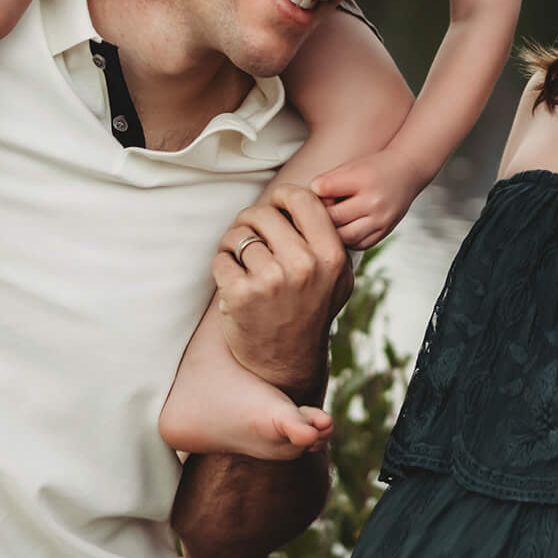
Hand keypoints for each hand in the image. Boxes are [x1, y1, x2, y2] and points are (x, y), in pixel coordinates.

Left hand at [210, 184, 350, 387]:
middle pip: (263, 213)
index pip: (302, 198)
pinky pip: (221, 258)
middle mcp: (303, 265)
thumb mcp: (336, 276)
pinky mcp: (240, 294)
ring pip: (238, 235)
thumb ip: (327, 237)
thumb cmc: (310, 311)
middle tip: (250, 236)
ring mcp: (270, 281)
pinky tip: (233, 279)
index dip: (282, 197)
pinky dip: (222, 265)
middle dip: (251, 221)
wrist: (287, 361)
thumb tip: (304, 196)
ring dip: (233, 243)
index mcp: (330, 255)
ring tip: (241, 261)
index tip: (274, 209)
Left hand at [311, 149, 425, 248]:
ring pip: (344, 237)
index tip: (311, 192)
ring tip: (327, 223)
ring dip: (331, 232)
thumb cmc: (374, 168)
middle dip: (319, 216)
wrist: (406, 173)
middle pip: (333, 217)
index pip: (326, 190)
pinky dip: (346, 240)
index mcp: (364, 180)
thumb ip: (327, 182)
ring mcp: (381, 221)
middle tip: (313, 212)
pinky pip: (358, 245)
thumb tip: (306, 201)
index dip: (313, 193)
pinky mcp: (384, 233)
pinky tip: (342, 229)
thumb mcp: (349, 166)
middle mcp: (375, 202)